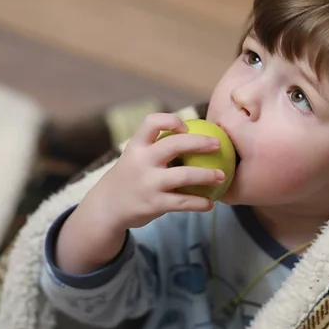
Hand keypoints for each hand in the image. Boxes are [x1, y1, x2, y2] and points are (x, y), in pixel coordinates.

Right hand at [84, 113, 225, 229]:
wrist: (107, 207)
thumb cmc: (130, 178)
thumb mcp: (134, 157)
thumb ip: (156, 148)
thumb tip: (196, 138)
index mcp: (136, 146)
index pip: (152, 122)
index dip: (171, 120)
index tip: (186, 127)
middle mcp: (141, 161)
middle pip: (174, 144)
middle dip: (200, 142)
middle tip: (218, 145)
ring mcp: (147, 183)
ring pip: (184, 176)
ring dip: (207, 175)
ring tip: (221, 176)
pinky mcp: (153, 204)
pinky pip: (183, 202)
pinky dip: (200, 202)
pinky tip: (210, 204)